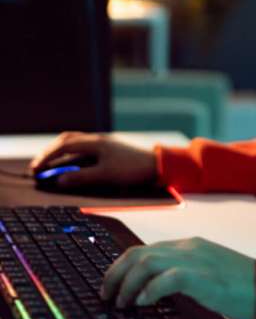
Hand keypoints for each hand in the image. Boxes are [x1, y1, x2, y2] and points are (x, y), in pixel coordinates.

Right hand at [29, 132, 157, 187]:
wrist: (157, 164)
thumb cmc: (132, 169)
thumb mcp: (105, 175)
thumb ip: (81, 177)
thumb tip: (59, 180)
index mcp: (95, 142)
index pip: (64, 146)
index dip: (48, 157)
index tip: (35, 168)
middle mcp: (98, 139)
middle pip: (68, 140)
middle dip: (51, 152)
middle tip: (38, 166)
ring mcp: (104, 142)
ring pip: (76, 142)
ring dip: (61, 152)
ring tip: (50, 164)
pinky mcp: (109, 148)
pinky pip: (84, 147)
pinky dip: (72, 154)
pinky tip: (71, 163)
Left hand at [101, 237, 255, 318]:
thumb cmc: (240, 284)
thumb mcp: (206, 272)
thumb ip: (182, 272)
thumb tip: (152, 288)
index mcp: (189, 245)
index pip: (144, 248)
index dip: (121, 266)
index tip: (111, 283)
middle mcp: (188, 247)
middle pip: (138, 253)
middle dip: (116, 273)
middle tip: (107, 295)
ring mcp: (195, 259)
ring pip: (146, 262)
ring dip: (128, 284)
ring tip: (122, 303)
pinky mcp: (201, 276)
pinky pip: (166, 278)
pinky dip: (150, 290)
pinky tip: (144, 302)